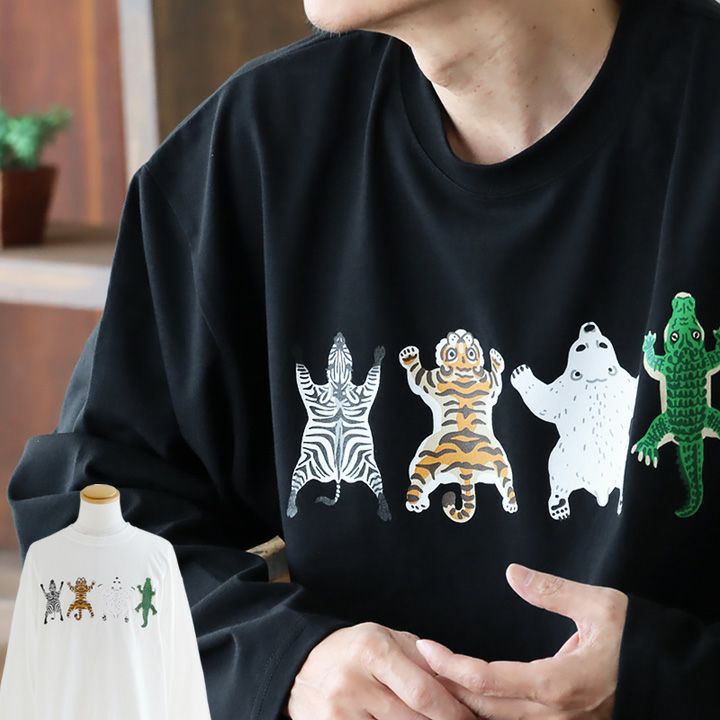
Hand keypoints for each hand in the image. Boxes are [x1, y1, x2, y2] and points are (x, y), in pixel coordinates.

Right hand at [283, 621, 476, 719]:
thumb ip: (422, 659)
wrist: (302, 663)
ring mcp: (340, 712)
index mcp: (373, 650)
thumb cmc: (354, 649)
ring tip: (425, 718)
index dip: (453, 712)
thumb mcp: (386, 638)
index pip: (424, 693)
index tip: (471, 719)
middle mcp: (354, 682)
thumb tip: (462, 685)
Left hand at [416, 564, 627, 718]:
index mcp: (558, 684)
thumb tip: (512, 572)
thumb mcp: (600, 607)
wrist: (674, 680)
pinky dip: (485, 711)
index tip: (425, 648)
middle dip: (444, 688)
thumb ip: (552, 591)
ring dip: (461, 703)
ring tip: (432, 678)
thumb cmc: (638, 641)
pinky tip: (466, 696)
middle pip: (483, 710)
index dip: (450, 666)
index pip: (487, 681)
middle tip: (415, 664)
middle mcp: (554, 714)